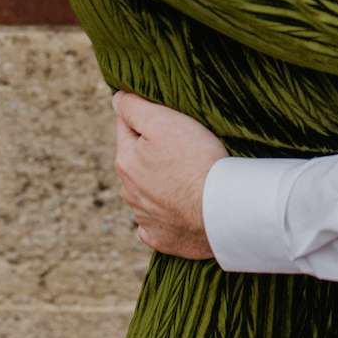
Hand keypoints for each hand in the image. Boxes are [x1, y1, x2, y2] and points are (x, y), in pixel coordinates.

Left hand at [111, 90, 227, 259]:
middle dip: (151, 152)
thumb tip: (117, 98)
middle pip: (136, 161)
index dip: (146, 117)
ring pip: (146, 193)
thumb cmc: (196, 160)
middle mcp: (128, 192)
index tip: (166, 116)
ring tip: (188, 178)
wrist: (221, 210)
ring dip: (159, 184)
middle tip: (183, 147)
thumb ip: (134, 108)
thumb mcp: (165, 121)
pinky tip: (182, 209)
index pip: (125, 126)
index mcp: (125, 160)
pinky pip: (157, 224)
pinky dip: (166, 215)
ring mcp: (143, 219)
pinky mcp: (161, 239)